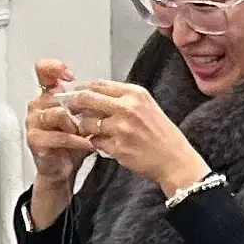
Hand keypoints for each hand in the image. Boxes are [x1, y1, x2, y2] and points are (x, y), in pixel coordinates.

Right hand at [22, 63, 95, 223]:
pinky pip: (58, 136)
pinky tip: (88, 144)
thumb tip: (106, 89)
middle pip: (58, 96)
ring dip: (77, 125)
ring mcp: (33, 122)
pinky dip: (75, 140)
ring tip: (88, 133)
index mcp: (47, 96)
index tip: (70, 75)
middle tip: (92, 119)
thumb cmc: (73, 144)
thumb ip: (89, 103)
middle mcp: (37, 106)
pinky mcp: (35, 140)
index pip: (44, 71)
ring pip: (58, 114)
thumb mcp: (84, 118)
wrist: (63, 170)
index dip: (54, 68)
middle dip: (79, 108)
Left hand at [56, 78, 211, 197]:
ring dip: (84, 128)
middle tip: (69, 111)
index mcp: (134, 94)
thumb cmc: (160, 133)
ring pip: (87, 123)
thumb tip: (94, 94)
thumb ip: (122, 98)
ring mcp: (122, 128)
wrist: (174, 159)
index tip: (75, 95)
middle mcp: (128, 108)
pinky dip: (95, 144)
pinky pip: (95, 142)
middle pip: (87, 99)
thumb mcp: (146, 106)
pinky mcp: (118, 147)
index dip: (82, 89)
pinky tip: (104, 145)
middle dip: (74, 105)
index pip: (98, 84)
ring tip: (91, 132)